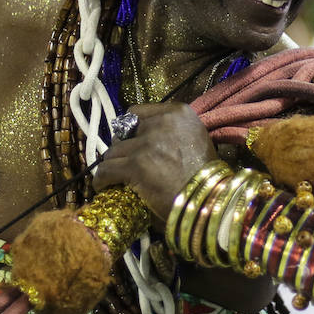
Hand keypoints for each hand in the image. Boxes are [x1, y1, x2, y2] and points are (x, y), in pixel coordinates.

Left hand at [91, 103, 216, 223]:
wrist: (211, 200)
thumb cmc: (208, 178)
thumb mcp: (197, 142)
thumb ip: (175, 134)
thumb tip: (148, 142)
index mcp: (179, 113)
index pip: (138, 112)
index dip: (132, 130)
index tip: (132, 142)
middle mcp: (162, 123)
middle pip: (123, 131)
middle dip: (122, 147)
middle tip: (123, 162)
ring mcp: (147, 143)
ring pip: (113, 151)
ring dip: (112, 164)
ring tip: (112, 177)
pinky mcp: (135, 164)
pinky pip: (106, 170)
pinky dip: (102, 179)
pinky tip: (103, 186)